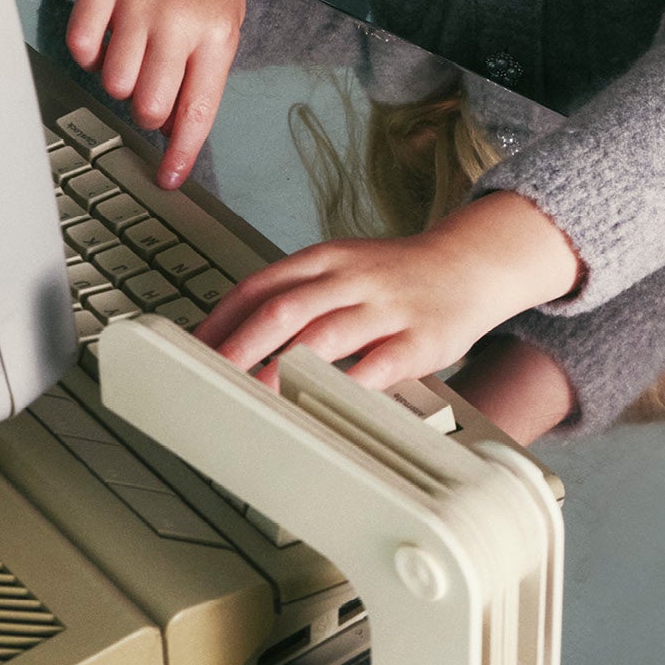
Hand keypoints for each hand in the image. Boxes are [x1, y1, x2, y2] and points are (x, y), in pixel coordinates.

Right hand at [66, 0, 244, 185]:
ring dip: (117, 80)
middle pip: (147, 103)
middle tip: (150, 87)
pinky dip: (87, 52)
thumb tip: (172, 135)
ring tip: (133, 53)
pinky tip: (106, 36)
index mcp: (217, 34)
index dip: (180, 153)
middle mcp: (179, 17)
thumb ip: (202, 76)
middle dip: (145, 110)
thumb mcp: (224, 24)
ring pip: (110, 80)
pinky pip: (79, 44)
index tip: (167, 182)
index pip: (197, 109)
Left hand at [195, 192, 582, 393]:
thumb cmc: (399, 277)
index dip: (221, 318)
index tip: (190, 352)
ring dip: (282, 367)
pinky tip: (324, 405)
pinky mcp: (420, 339)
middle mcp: (351, 278)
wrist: (474, 263)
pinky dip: (347, 386)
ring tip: (252, 396)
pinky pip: (379, 365)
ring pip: (325, 334)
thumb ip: (297, 297)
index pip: (261, 285)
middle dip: (240, 344)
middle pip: (284, 307)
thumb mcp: (344, 269)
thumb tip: (233, 339)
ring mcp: (386, 307)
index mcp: (326, 259)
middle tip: (208, 377)